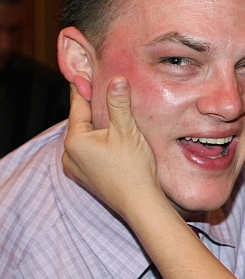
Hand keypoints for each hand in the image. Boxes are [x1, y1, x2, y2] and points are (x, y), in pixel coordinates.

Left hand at [62, 76, 164, 221]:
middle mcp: (69, 155)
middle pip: (82, 123)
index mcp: (75, 140)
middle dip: (93, 109)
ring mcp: (77, 168)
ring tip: (111, 117)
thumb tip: (117, 80)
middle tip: (103, 93)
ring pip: (86, 139)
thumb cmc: (134, 169)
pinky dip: (98, 144)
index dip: (84, 89)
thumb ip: (119, 104)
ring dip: (97, 129)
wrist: (140, 204)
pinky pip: (89, 153)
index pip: (79, 107)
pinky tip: (111, 142)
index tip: (84, 74)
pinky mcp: (87, 178)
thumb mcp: (127, 131)